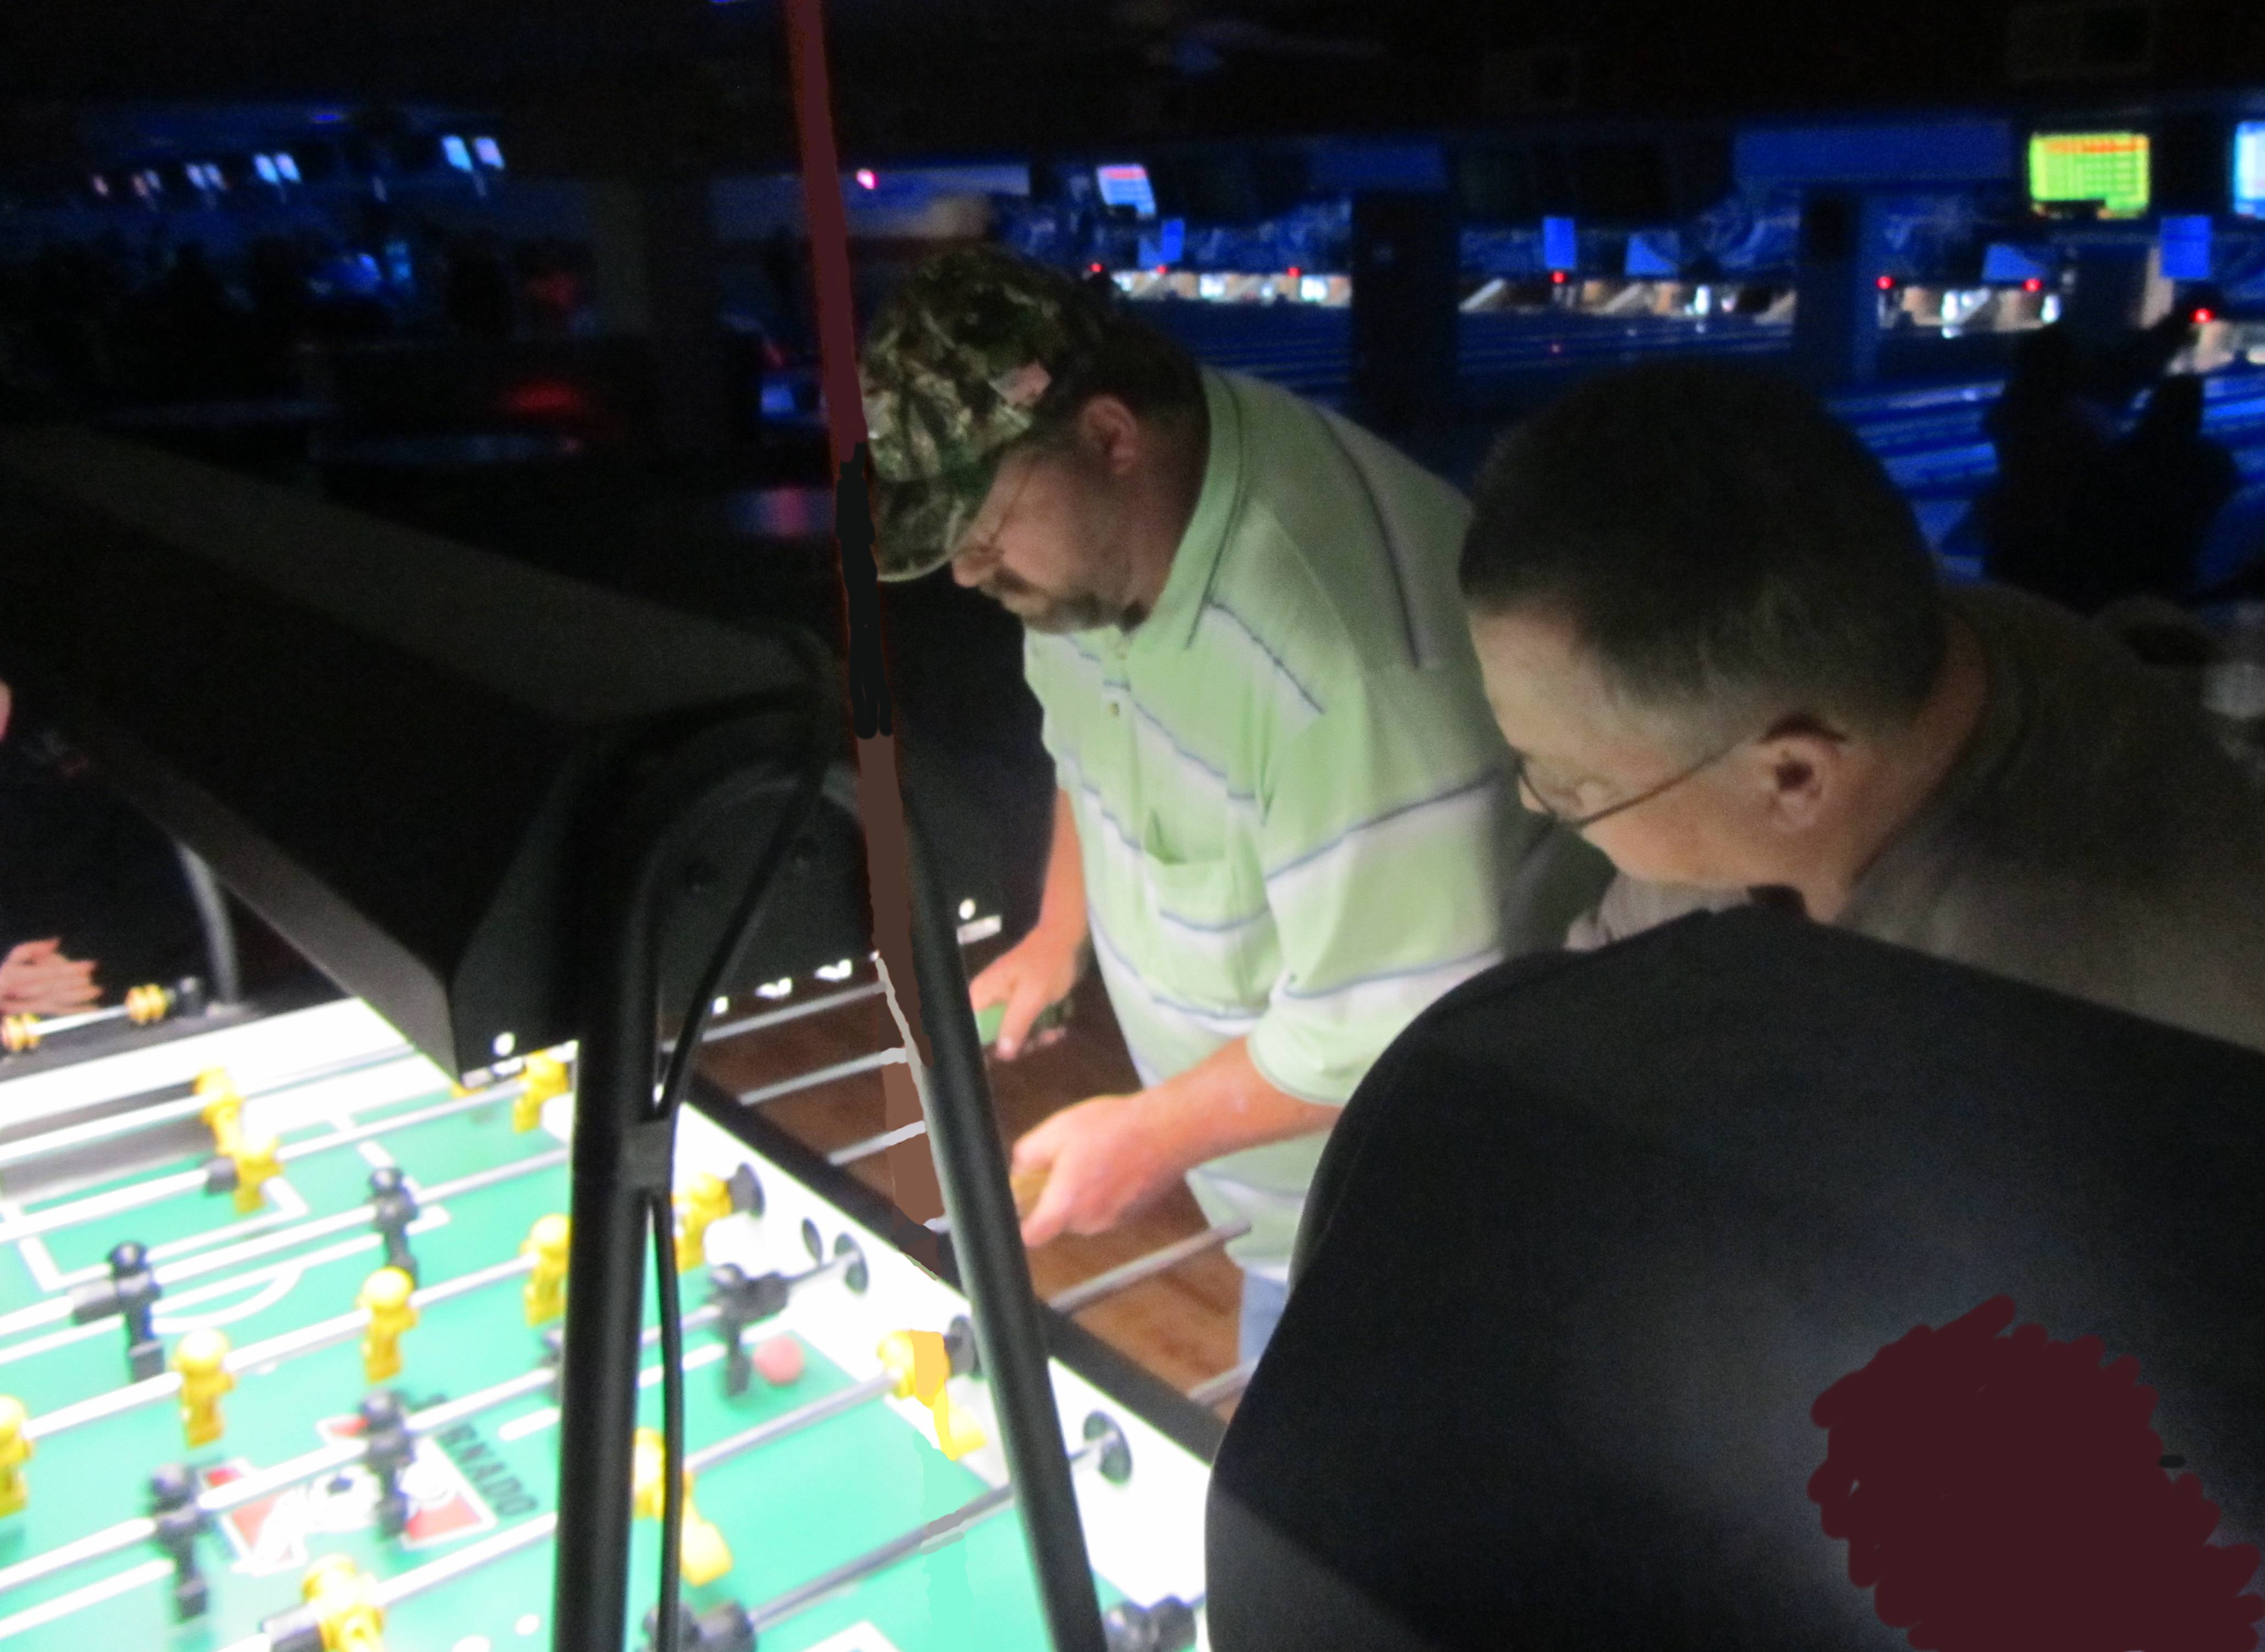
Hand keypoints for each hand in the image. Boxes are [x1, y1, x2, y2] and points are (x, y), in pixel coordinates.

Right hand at [0, 940, 99, 1014]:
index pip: (49, 972)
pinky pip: (59, 1011)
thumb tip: (57, 941)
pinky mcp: (39, 1011)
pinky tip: (93, 1009)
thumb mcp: (15, 958)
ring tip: (97, 990)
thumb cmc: (9, 973)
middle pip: (54, 987)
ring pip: (57, 1001)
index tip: (89, 964)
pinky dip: (77, 1010)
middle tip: (91, 977)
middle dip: (75, 983)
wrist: (0, 997)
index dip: (70, 969)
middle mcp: (24, 991)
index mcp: (17, 976)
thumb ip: (33, 948)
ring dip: (78, 997)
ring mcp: (31, 1003)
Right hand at [967, 924, 1085, 1059]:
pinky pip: (1026, 1024)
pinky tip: (1058, 1026)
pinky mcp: (1023, 1003)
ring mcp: (1007, 1001)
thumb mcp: (1033, 996)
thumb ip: (1016, 1023)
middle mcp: (990, 999)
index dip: (983, 1048)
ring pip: (1013, 1033)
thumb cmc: (1048, 963)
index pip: (970, 1028)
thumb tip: (1003, 1054)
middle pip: (993, 1036)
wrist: (1069, 939)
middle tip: (1041, 1040)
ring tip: (1055, 1032)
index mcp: (982, 994)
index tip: (1003, 1060)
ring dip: (1035, 1037)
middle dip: (1020, 1042)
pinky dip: (1041, 1028)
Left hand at [1010, 1091, 1182, 1247]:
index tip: (1026, 1197)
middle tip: (1065, 1161)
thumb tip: (1020, 1167)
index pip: (1031, 1236)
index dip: (1024, 1219)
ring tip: (1095, 1156)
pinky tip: (1114, 1161)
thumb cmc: (1115, 1129)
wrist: (1168, 1131)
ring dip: (1083, 1191)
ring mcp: (1113, 1220)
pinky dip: (1106, 1191)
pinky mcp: (1133, 1213)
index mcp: (1065, 1205)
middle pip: (1058, 1220)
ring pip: (1084, 1212)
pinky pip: (1106, 1207)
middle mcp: (1089, 1221)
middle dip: (1056, 1195)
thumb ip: (1028, 1154)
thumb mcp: (1057, 1129)